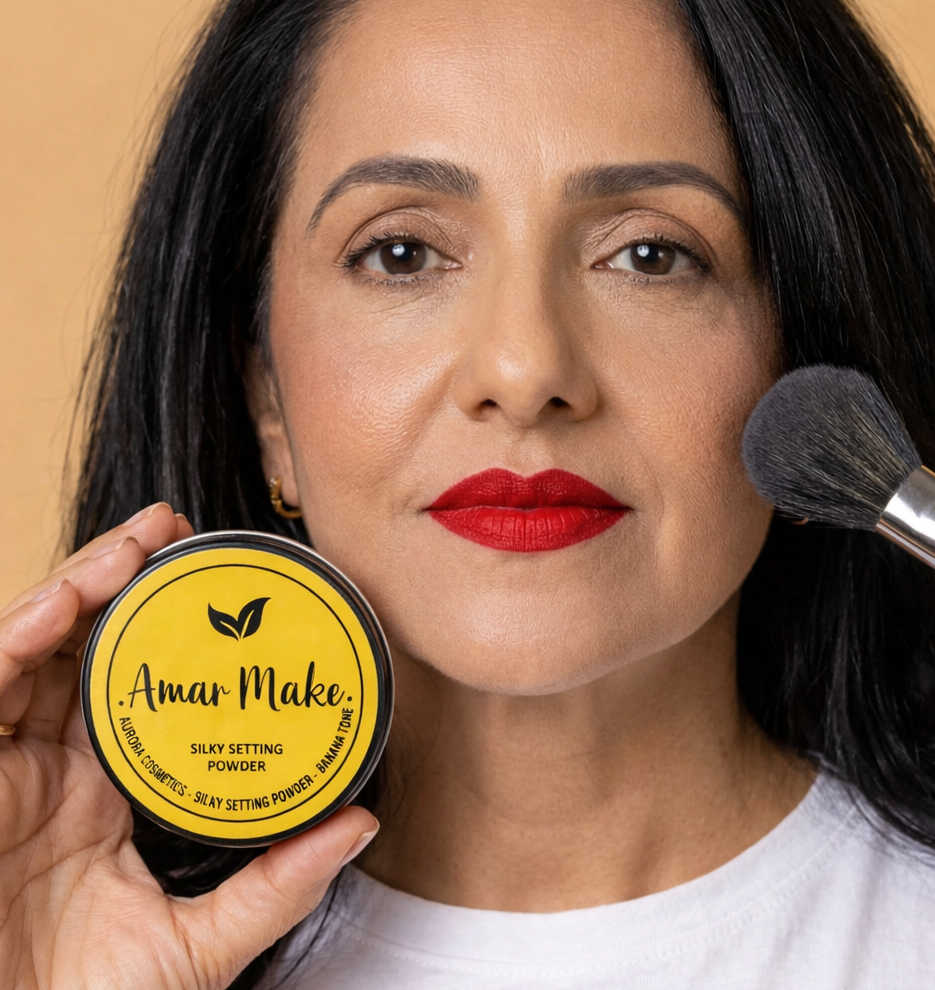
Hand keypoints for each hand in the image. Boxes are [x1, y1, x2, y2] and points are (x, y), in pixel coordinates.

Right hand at [0, 504, 377, 989]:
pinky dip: (14, 638)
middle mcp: (48, 768)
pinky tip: (61, 604)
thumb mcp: (200, 944)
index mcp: (100, 792)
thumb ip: (278, 884)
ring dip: (79, 586)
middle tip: (171, 530)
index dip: (165, 631)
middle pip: (79, 647)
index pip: (130, 686)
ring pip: (29, 648)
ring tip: (134, 545)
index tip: (222, 586)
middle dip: (121, 580)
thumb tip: (360, 824)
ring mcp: (1, 769)